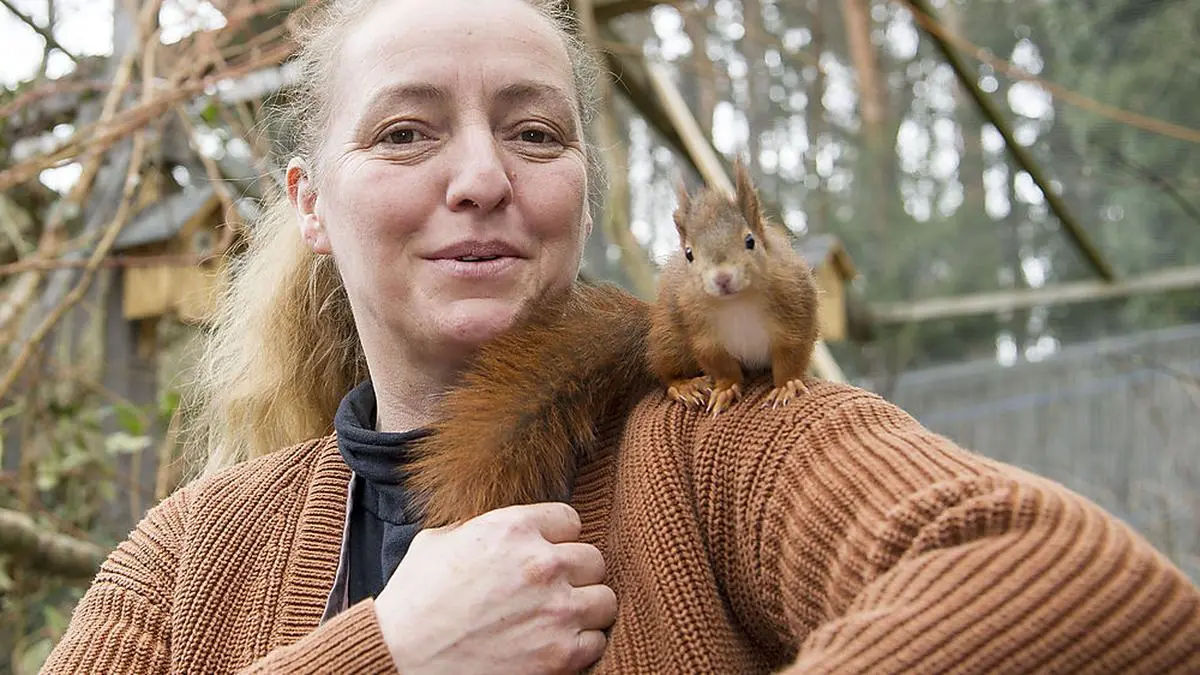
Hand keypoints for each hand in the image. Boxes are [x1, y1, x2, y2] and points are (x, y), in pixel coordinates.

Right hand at [374, 502, 615, 673]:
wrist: (400, 657)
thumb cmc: (413, 600)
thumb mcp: (438, 541)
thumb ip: (479, 528)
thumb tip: (496, 528)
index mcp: (514, 528)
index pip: (571, 520)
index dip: (557, 538)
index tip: (545, 554)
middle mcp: (543, 564)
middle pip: (593, 560)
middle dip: (575, 574)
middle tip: (552, 590)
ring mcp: (556, 610)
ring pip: (604, 600)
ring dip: (585, 609)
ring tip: (560, 619)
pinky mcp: (560, 654)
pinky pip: (596, 642)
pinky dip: (580, 646)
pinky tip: (554, 645)